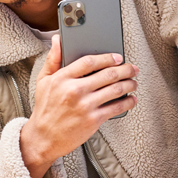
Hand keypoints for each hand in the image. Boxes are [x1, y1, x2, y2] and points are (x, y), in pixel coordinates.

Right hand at [20, 35, 137, 177]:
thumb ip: (53, 59)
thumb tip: (57, 39)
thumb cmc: (45, 108)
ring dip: (129, 84)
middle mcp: (75, 90)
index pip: (90, 61)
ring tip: (133, 82)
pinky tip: (131, 99)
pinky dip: (128, 102)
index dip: (107, 57)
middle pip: (108, 74)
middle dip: (125, 69)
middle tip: (132, 68)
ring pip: (116, 89)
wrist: (44, 137)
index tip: (117, 57)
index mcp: (62, 78)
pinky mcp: (93, 120)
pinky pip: (116, 108)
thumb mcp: (43, 81)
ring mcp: (85, 106)